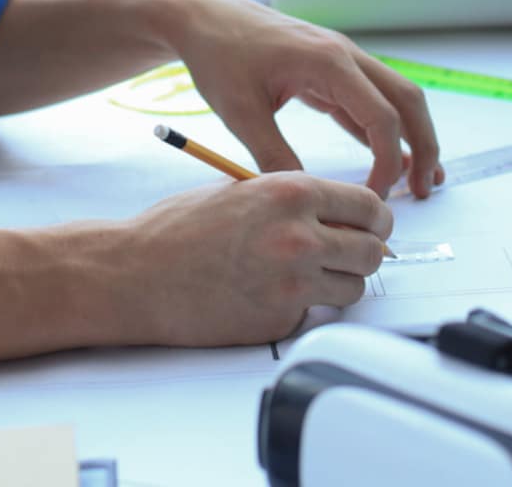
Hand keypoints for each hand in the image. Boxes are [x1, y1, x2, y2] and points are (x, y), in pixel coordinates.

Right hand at [120, 171, 393, 345]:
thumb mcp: (242, 190)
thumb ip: (294, 199)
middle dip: (364, 252)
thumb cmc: (179, 228)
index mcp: (291, 193)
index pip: (370, 207)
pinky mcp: (279, 320)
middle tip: (348, 253)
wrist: (136, 274)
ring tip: (305, 274)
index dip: (375, 219)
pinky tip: (269, 294)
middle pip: (372, 251)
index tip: (372, 226)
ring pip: (353, 288)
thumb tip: (339, 213)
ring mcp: (292, 284)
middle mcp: (300, 237)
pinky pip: (315, 314)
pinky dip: (303, 308)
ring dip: (338, 283)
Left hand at [157, 0, 442, 198]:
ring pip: (395, 98)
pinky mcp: (330, 69)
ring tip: (420, 181)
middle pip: (407, 100)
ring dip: (411, 137)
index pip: (382, 117)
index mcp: (328, 62)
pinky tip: (388, 159)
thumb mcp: (240, 113)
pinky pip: (369, 100)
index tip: (376, 198)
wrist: (203, 18)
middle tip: (425, 191)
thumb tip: (306, 196)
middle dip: (424, 146)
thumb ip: (273, 155)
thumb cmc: (218, 56)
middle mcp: (345, 55)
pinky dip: (384, 130)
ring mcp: (341, 59)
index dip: (388, 162)